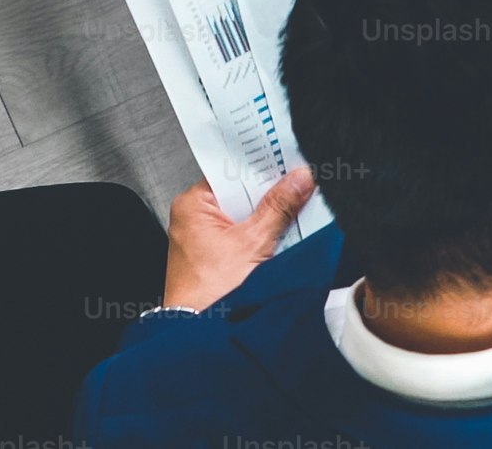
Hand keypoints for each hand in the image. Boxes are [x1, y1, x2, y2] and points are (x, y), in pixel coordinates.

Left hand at [162, 169, 313, 310]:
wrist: (202, 332)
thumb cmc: (211, 292)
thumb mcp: (254, 243)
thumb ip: (279, 207)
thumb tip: (298, 179)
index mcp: (193, 204)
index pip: (231, 171)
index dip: (260, 165)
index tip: (286, 159)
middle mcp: (194, 218)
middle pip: (241, 193)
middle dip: (269, 193)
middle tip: (298, 184)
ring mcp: (204, 239)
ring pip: (245, 215)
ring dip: (269, 216)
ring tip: (295, 208)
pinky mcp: (216, 257)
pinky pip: (244, 235)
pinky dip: (263, 235)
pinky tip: (283, 234)